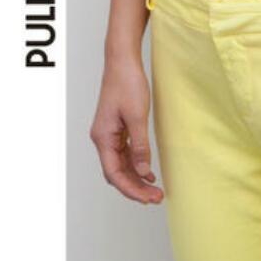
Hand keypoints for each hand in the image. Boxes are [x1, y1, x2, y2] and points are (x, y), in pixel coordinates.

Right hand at [90, 58, 162, 204]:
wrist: (123, 62)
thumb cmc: (128, 84)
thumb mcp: (137, 117)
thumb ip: (140, 146)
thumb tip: (143, 171)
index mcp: (103, 138)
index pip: (114, 174)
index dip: (131, 189)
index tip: (149, 199)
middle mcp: (102, 139)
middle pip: (117, 174)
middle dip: (136, 188)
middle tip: (157, 198)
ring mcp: (109, 135)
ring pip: (121, 166)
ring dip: (137, 179)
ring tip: (156, 191)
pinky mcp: (117, 130)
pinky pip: (125, 155)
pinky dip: (136, 166)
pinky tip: (149, 174)